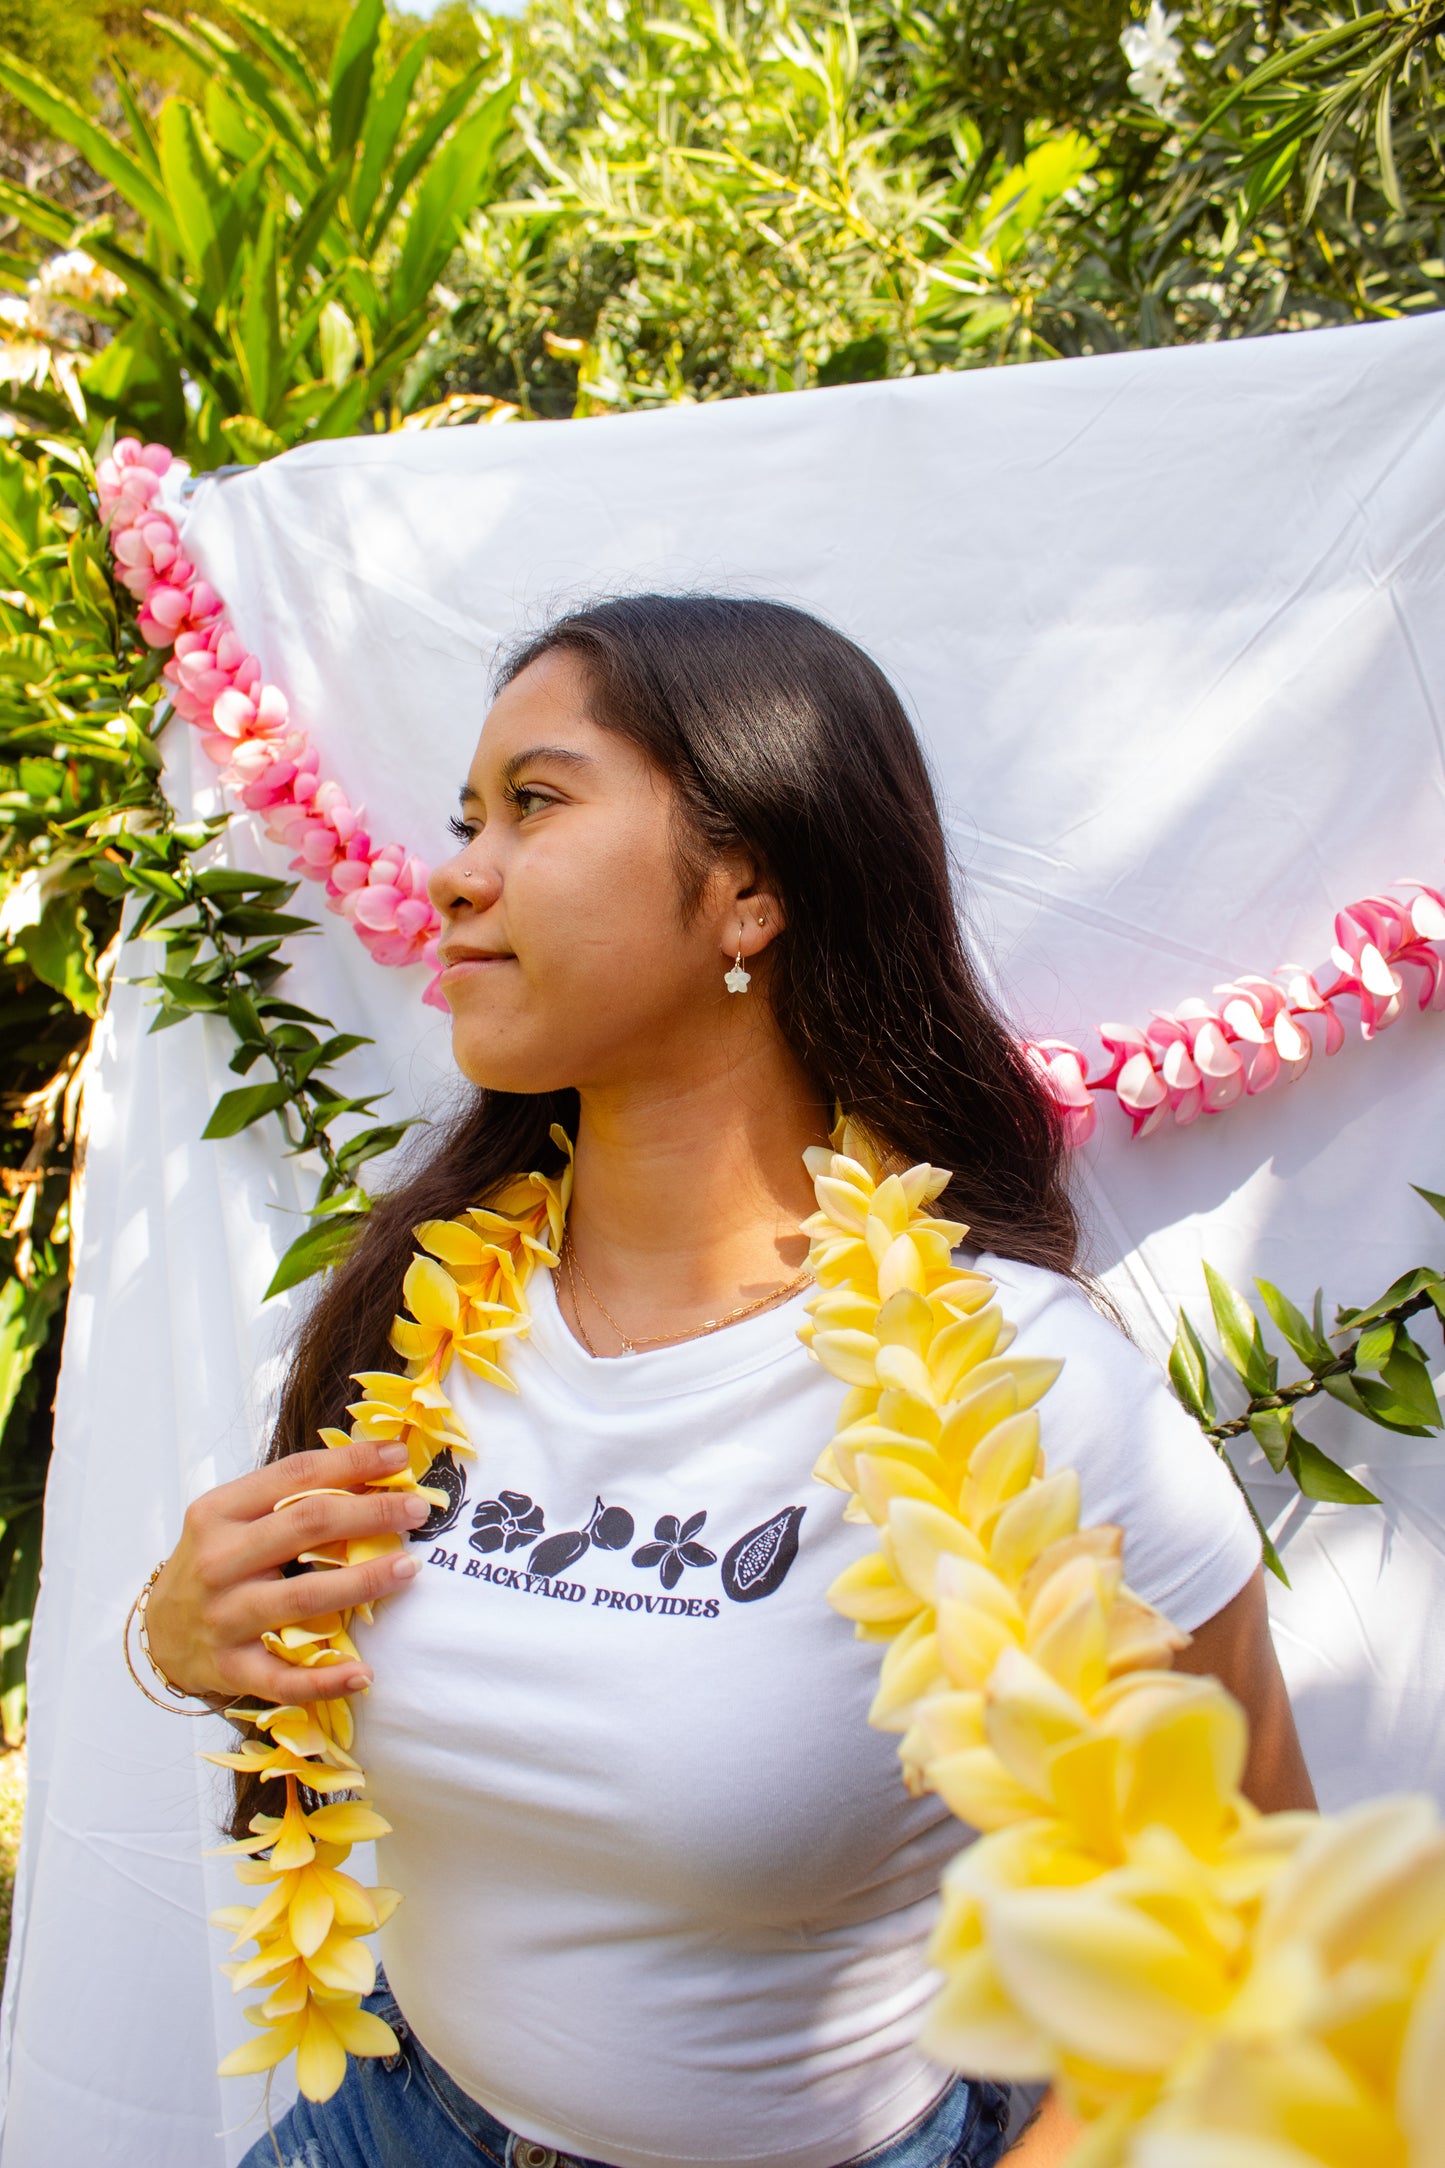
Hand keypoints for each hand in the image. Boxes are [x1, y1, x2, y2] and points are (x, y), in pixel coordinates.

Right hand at [144, 1439, 425, 1705]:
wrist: (159, 1634)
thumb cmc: (214, 1566)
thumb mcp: (234, 1519)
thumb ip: (290, 1496)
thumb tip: (371, 1469)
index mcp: (219, 1512)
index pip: (295, 1475)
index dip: (352, 1462)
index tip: (398, 1457)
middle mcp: (218, 1561)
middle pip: (306, 1526)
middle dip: (371, 1512)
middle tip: (418, 1508)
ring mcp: (223, 1616)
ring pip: (304, 1597)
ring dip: (363, 1581)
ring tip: (408, 1568)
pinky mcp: (229, 1668)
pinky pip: (283, 1678)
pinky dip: (325, 1679)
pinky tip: (363, 1673)